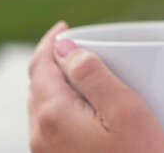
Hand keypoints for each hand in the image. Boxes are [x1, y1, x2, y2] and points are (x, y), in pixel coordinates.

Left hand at [28, 21, 163, 152]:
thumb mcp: (125, 109)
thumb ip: (93, 74)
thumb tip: (66, 47)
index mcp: (52, 115)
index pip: (40, 65)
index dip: (51, 41)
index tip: (65, 27)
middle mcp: (40, 135)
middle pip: (38, 85)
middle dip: (54, 61)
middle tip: (79, 46)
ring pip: (43, 106)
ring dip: (58, 84)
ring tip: (84, 73)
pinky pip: (52, 126)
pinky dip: (63, 106)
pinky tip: (86, 108)